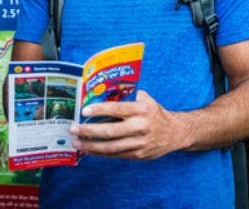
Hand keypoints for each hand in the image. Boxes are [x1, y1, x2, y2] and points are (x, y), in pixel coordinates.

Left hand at [69, 90, 186, 159]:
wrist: (175, 133)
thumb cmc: (154, 113)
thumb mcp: (145, 99)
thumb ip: (127, 96)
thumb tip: (102, 93)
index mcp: (142, 110)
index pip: (117, 109)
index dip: (99, 110)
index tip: (84, 110)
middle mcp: (141, 126)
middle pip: (110, 131)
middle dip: (89, 131)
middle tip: (73, 129)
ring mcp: (140, 143)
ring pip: (111, 147)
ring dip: (91, 146)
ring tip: (77, 142)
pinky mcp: (138, 155)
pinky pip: (116, 155)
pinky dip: (101, 153)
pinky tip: (89, 150)